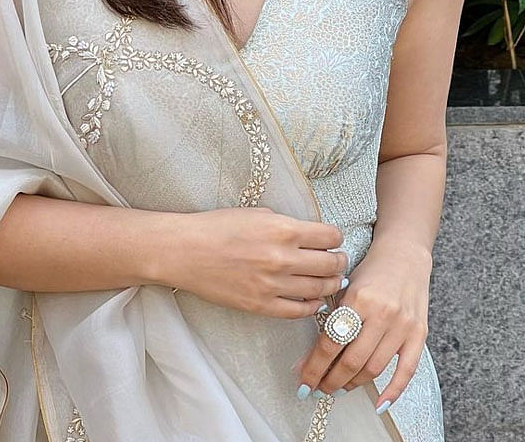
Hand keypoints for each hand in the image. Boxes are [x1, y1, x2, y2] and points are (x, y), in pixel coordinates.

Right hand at [170, 207, 347, 317]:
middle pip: (330, 264)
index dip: (335, 238)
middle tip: (338, 261)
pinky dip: (311, 306)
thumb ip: (287, 225)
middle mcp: (282, 258)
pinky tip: (312, 299)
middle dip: (339, 262)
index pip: (330, 236)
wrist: (186, 251)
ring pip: (319, 289)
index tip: (333, 240)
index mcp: (283, 229)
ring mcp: (273, 285)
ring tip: (330, 280)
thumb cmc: (218, 227)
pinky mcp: (261, 306)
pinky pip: (298, 311)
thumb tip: (312, 236)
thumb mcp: (257, 214)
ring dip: (330, 284)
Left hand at [292, 243, 431, 409]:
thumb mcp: (346, 285)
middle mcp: (382, 313)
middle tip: (317, 389)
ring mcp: (402, 325)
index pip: (332, 342)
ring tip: (338, 387)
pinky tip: (379, 403)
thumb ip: (333, 316)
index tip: (303, 380)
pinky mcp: (419, 333)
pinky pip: (407, 370)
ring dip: (353, 384)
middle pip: (352, 360)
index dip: (315, 366)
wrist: (404, 253)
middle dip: (330, 380)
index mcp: (359, 298)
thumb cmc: (371, 269)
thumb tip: (313, 354)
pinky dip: (393, 390)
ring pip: (374, 368)